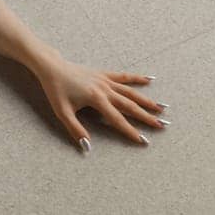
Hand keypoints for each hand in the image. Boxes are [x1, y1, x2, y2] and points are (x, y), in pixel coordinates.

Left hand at [37, 60, 166, 152]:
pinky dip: (137, 78)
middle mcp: (105, 90)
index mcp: (96, 99)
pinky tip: (150, 79)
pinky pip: (124, 76)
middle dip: (146, 117)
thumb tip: (87, 146)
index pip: (117, 119)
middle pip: (130, 105)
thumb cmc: (56, 90)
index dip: (131, 131)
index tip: (144, 140)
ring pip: (131, 91)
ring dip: (146, 100)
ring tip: (161, 108)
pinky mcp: (104, 74)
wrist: (52, 68)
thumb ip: (75, 129)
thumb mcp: (62, 112)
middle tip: (162, 125)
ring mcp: (106, 80)